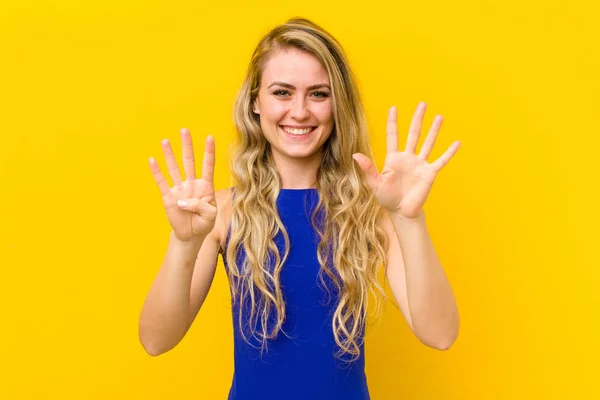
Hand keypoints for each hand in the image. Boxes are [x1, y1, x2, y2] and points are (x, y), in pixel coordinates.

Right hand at [149, 128, 216, 241]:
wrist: (190, 235)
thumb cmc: (204, 223)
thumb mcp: (210, 216)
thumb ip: (200, 206)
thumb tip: (181, 200)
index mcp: (205, 186)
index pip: (207, 166)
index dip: (209, 152)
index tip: (210, 137)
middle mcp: (192, 184)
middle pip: (189, 161)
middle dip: (187, 146)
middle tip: (184, 130)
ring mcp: (179, 189)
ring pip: (174, 168)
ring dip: (169, 155)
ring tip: (165, 141)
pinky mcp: (168, 196)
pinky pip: (161, 182)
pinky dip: (156, 172)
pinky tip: (152, 160)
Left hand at [352, 102, 460, 218]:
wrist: (402, 212)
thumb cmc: (387, 198)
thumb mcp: (375, 183)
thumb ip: (368, 169)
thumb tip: (355, 155)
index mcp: (393, 158)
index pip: (393, 135)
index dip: (392, 122)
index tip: (393, 107)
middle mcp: (408, 157)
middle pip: (413, 133)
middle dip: (418, 119)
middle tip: (423, 104)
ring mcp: (420, 164)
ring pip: (428, 143)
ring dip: (434, 130)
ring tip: (440, 116)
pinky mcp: (430, 173)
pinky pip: (441, 160)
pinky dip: (449, 152)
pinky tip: (457, 142)